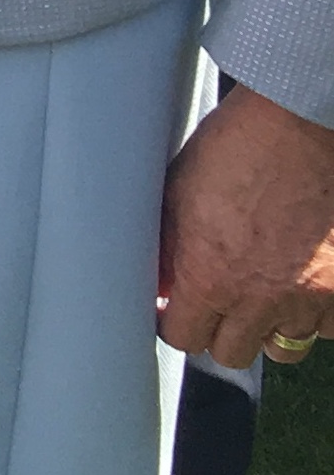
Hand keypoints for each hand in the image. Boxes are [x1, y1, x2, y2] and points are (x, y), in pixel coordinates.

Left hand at [161, 84, 333, 368]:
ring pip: (284, 345)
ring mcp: (310, 299)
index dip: (175, 322)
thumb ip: (168, 244)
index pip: (184, 337)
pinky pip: (327, 326)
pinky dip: (314, 311)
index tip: (175, 309)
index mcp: (210, 275)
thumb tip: (157, 280)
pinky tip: (301, 278)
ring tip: (262, 287)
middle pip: (232, 352)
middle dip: (218, 328)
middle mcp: (260, 298)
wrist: (301, 122)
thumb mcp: (180, 189)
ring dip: (268, 324)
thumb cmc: (237, 143)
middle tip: (217, 298)